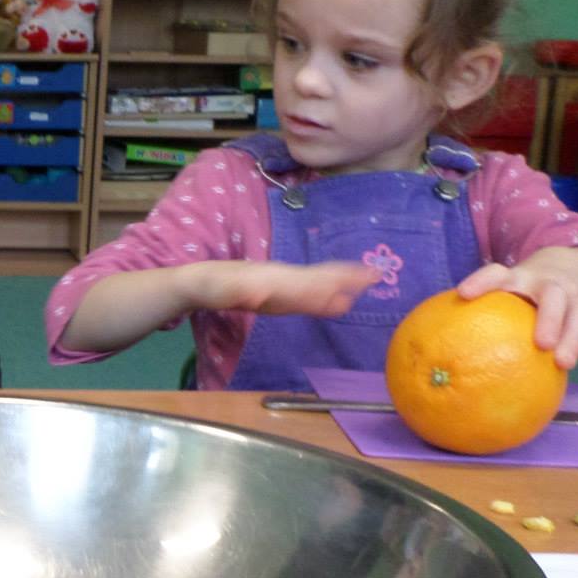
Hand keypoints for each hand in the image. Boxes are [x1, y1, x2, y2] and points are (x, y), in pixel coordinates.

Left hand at [204, 259, 379, 317]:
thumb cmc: (211, 286)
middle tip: (376, 275)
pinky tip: (341, 302)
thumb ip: (244, 293)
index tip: (362, 277)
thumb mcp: (223, 291)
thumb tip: (261, 295)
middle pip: (319, 277)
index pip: (311, 279)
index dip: (335, 280)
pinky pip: (307, 293)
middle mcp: (282, 277)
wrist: (200, 282)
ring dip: (341, 284)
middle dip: (347, 277)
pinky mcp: (278, 294)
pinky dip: (325, 296)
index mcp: (274, 277)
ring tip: (368, 282)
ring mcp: (281, 284)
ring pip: (316, 283)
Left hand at [458, 249, 577, 376]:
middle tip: (541, 343)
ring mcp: (577, 295)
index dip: (481, 282)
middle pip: (553, 297)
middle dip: (549, 318)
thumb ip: (483, 306)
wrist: (572, 264)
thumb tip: (443, 345)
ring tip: (563, 364)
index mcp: (522, 276)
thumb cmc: (527, 285)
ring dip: (574, 339)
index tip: (463, 294)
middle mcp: (552, 283)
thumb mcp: (508, 285)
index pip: (498, 274)